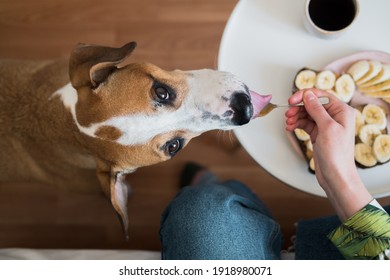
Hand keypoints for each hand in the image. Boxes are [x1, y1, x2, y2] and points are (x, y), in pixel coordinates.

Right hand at [285, 89, 372, 220]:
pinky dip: (297, 124)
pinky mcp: (318, 134)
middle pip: (312, 104)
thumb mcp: (327, 128)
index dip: (305, 95)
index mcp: (342, 111)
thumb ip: (317, 109)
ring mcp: (326, 125)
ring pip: (307, 114)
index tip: (292, 100)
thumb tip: (308, 95)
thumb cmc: (337, 155)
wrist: (336, 176)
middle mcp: (335, 116)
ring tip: (288, 123)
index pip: (321, 96)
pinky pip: (305, 124)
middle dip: (298, 108)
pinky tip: (290, 128)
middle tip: (288, 113)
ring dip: (296, 116)